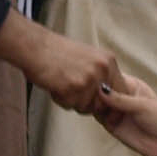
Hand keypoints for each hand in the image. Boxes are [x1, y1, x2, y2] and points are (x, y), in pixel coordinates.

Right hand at [0, 15, 118, 113]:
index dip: (111, 104)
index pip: (121, 92)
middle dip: (88, 104)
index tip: (102, 108)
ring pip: (85, 108)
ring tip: (62, 84)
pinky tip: (55, 85)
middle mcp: (102, 69)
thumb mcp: (89, 58)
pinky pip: (70, 106)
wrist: (35, 47)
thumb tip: (109, 100)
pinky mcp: (73, 88)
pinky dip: (61, 100)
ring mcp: (88, 79)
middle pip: (103, 104)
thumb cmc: (57, 53)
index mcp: (108, 61)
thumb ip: (101, 76)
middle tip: (73, 91)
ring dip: (72, 102)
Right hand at [95, 74, 156, 155]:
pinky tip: (104, 116)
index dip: (103, 77)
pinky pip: (98, 115)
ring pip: (97, 101)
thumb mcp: (142, 106)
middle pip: (101, 88)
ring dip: (96, 103)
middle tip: (100, 97)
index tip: (98, 81)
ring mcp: (116, 109)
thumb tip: (100, 89)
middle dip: (97, 91)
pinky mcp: (110, 123)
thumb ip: (120, 99)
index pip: (112, 75)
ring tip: (104, 109)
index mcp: (132, 85)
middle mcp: (122, 95)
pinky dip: (96, 114)